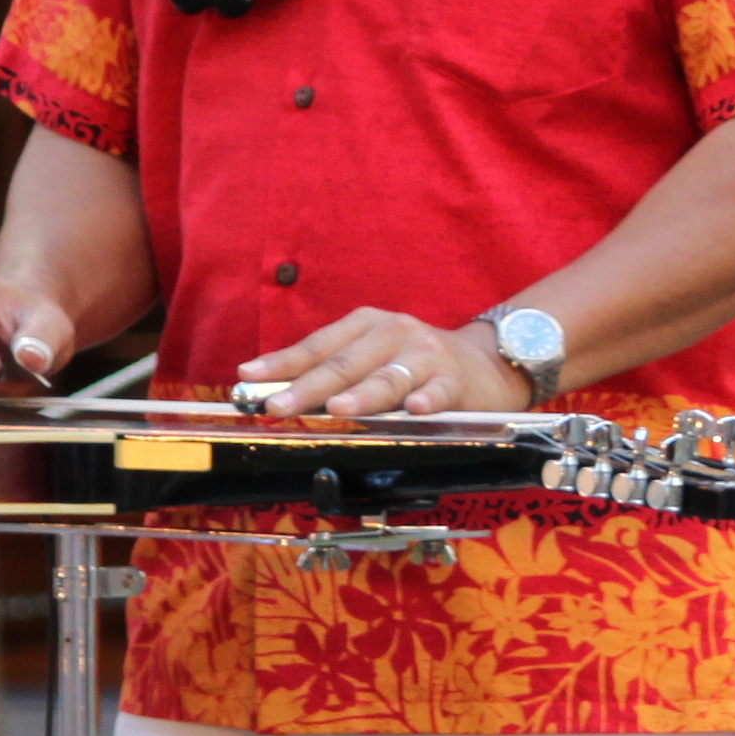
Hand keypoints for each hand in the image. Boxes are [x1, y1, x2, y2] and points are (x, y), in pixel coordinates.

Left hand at [242, 306, 525, 416]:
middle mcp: (394, 332)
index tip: (249, 378)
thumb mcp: (371, 358)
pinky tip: (415, 410)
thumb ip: (331, 374)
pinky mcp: (455, 379)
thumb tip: (275, 394)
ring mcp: (426, 354)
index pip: (318, 345)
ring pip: (389, 376)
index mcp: (366, 325)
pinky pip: (438, 391)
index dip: (283, 363)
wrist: (484, 365)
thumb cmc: (413, 364)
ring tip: (338, 408)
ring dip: (363, 393)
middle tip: (278, 406)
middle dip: (308, 387)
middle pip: (345, 363)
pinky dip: (427, 400)